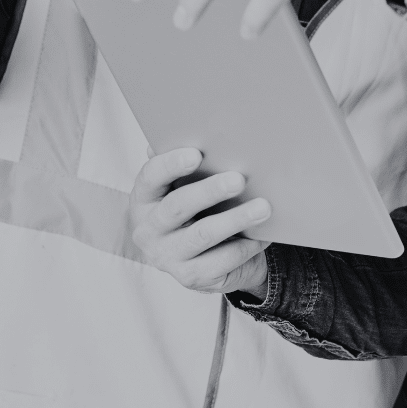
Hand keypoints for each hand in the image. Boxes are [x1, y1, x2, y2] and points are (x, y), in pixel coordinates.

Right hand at [129, 147, 271, 296]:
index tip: (196, 154)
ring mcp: (167, 257)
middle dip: (210, 191)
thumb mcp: (181, 187)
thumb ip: (182, 164)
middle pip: (178, 206)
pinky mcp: (190, 277)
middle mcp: (148, 230)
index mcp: (143, 199)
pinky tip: (263, 234)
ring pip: (203, 235)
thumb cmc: (193, 210)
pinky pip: (222, 260)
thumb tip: (189, 130)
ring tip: (263, 207)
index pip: (150, 177)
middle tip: (239, 179)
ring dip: (236, 218)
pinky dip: (245, 246)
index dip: (171, 164)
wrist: (198, 259)